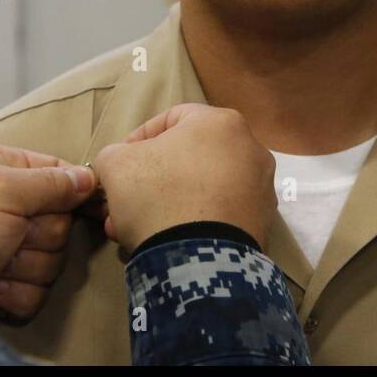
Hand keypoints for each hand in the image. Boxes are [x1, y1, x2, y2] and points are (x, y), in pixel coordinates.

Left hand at [0, 142, 97, 326]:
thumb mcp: (5, 189)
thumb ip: (52, 182)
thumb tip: (88, 178)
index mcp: (0, 169)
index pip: (56, 172)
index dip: (74, 190)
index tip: (89, 203)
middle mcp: (5, 204)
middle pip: (61, 219)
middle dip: (41, 234)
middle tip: (15, 235)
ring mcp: (7, 245)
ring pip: (53, 256)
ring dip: (28, 264)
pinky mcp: (7, 281)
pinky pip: (38, 288)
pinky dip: (18, 291)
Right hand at [92, 103, 275, 252]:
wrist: (198, 258)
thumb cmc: (157, 194)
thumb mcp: (115, 163)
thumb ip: (115, 153)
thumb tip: (120, 162)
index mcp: (222, 122)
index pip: (171, 119)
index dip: (138, 140)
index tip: (119, 164)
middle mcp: (251, 149)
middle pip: (189, 158)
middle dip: (152, 180)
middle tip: (125, 201)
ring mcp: (261, 188)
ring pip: (203, 188)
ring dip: (169, 203)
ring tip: (139, 226)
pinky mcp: (262, 223)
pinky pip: (219, 214)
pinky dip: (194, 222)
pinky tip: (167, 241)